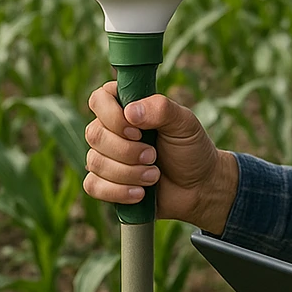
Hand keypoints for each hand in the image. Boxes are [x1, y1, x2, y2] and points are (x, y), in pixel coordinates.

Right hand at [83, 81, 238, 233]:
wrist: (198, 187)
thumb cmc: (190, 149)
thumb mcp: (184, 123)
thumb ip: (161, 109)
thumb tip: (130, 112)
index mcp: (127, 107)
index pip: (99, 99)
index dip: (113, 116)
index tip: (137, 131)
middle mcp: (111, 129)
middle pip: (94, 134)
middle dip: (127, 151)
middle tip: (153, 156)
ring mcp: (105, 156)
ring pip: (94, 162)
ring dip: (129, 173)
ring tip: (154, 175)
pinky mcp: (104, 183)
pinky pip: (93, 186)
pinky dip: (118, 191)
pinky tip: (140, 193)